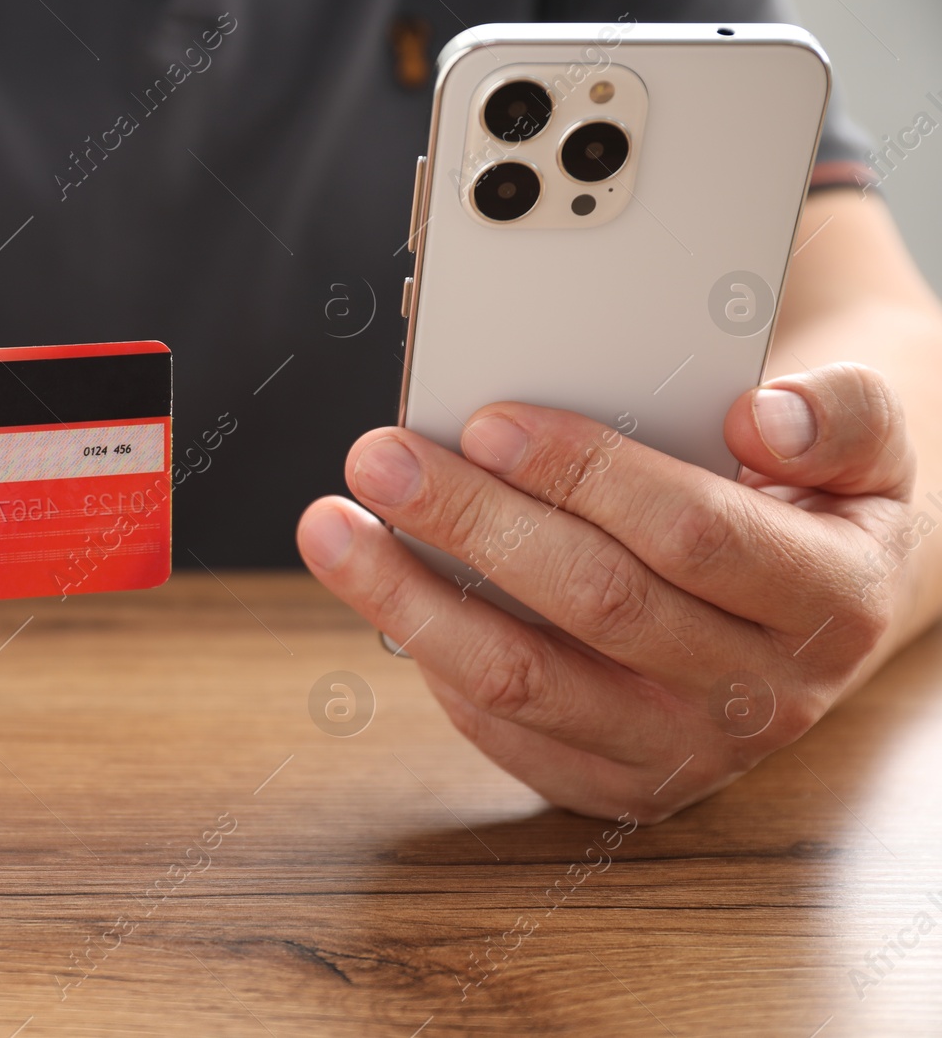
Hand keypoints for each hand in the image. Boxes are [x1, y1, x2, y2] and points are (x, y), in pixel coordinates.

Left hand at [297, 363, 916, 819]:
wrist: (817, 609)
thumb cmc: (813, 505)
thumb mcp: (867, 451)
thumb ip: (841, 416)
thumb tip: (764, 414)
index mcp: (829, 600)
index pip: (695, 535)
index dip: (587, 476)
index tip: (489, 420)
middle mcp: (758, 695)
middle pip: (592, 604)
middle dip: (473, 522)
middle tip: (378, 457)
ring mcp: (680, 753)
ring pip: (524, 680)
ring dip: (410, 601)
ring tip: (333, 527)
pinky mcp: (613, 785)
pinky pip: (503, 733)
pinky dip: (433, 661)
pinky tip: (384, 593)